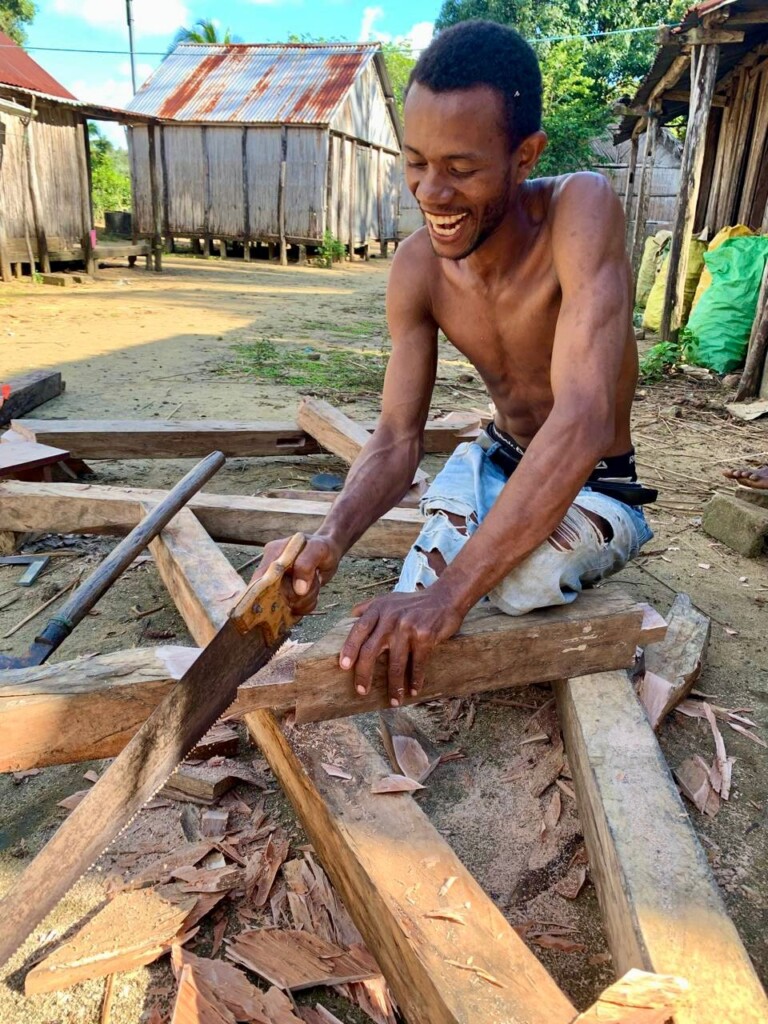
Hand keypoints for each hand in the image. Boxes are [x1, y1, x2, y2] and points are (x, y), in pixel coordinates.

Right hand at [252, 534, 340, 615]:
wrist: (330, 551)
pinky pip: (292, 609)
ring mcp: (279, 583)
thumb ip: (306, 564)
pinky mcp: (287, 594)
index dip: (267, 594)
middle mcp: (271, 569)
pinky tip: (313, 594)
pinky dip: (305, 606)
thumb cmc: (321, 547)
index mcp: (273, 554)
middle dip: (296, 596)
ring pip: (285, 605)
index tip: (286, 599)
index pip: (260, 579)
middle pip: (273, 596)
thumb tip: (298, 590)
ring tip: (315, 585)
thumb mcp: (317, 550)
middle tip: (314, 582)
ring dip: (304, 601)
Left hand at [340, 588, 463, 704]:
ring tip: (394, 701)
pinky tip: (414, 690)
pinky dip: (416, 680)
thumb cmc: (413, 603)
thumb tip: (350, 617)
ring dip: (394, 686)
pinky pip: (417, 664)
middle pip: (371, 650)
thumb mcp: (388, 599)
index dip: (349, 648)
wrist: (445, 598)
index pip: (358, 630)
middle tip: (362, 690)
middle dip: (364, 674)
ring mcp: (407, 627)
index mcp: (378, 609)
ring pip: (396, 664)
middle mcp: (390, 618)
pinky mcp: (425, 636)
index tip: (344, 667)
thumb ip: (369, 607)